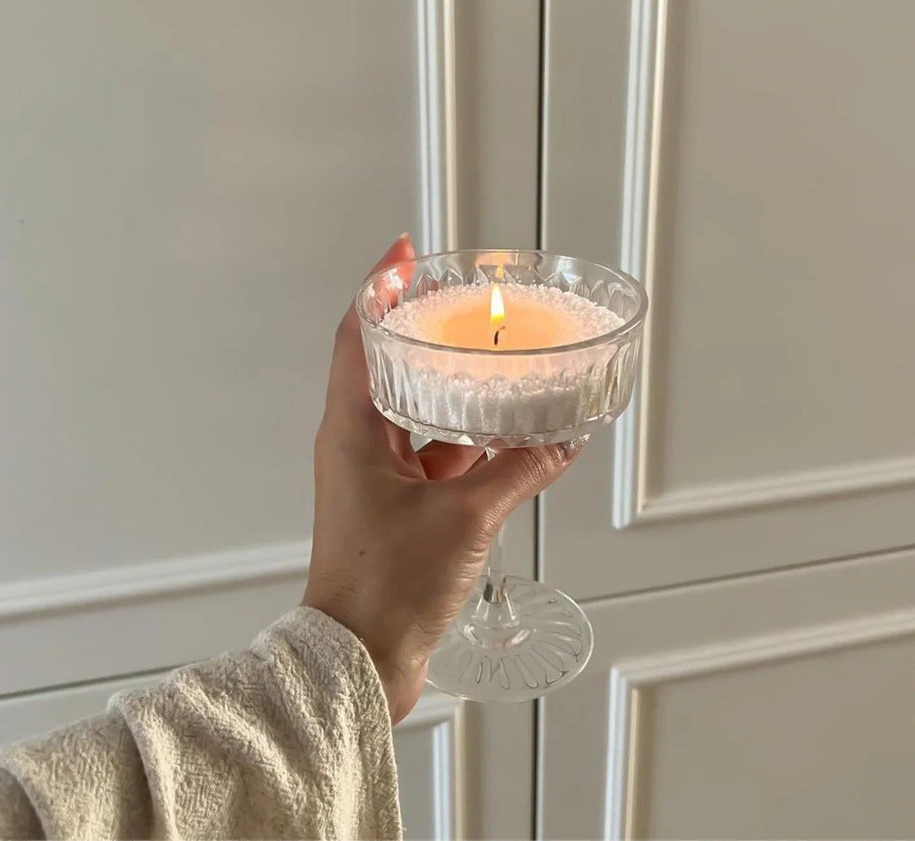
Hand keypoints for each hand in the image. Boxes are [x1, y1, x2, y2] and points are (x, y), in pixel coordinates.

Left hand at [302, 235, 578, 722]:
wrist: (359, 660)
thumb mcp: (465, 515)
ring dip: (451, 393)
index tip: (405, 253)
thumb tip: (561, 442)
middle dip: (423, 333)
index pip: (357, 337)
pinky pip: (433, 458)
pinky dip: (467, 446)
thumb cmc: (386, 586)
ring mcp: (375, 477)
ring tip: (496, 370)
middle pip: (386, 367)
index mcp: (352, 430)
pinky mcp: (396, 507)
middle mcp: (357, 445)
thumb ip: (517, 471)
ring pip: (414, 414)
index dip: (379, 289)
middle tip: (464, 307)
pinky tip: (508, 443)